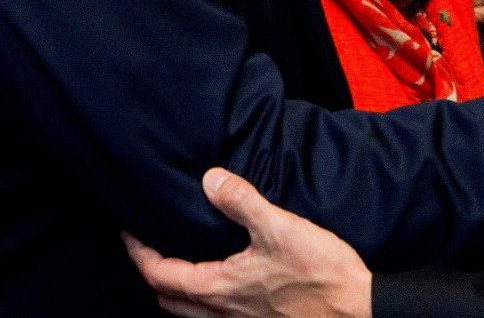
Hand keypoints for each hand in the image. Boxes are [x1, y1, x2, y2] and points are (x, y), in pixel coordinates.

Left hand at [125, 169, 371, 317]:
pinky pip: (214, 316)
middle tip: (146, 248)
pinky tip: (221, 281)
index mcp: (220, 288)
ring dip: (174, 291)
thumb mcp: (281, 228)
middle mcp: (223, 311)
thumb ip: (243, 202)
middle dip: (152, 275)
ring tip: (177, 263)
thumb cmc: (320, 275)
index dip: (139, 254)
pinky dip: (201, 300)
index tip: (128, 232)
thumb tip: (210, 179)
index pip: (161, 275)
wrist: (355, 311)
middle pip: (168, 300)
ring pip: (190, 313)